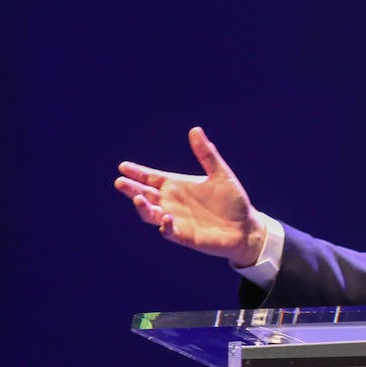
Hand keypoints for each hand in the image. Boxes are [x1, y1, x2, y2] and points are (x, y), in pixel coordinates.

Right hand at [114, 127, 265, 265]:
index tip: (123, 166)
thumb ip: (206, 154)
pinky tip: (166, 217)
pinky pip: (169, 232)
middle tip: (120, 182)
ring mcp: (176, 220)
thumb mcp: (220, 174)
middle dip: (132, 189)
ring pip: (150, 214)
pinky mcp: (184, 236)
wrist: (245, 227)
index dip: (137, 173)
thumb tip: (195, 130)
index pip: (152, 178)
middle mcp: (172, 203)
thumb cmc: (232, 200)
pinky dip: (165, 225)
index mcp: (177, 186)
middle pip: (145, 195)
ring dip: (143, 207)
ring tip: (138, 198)